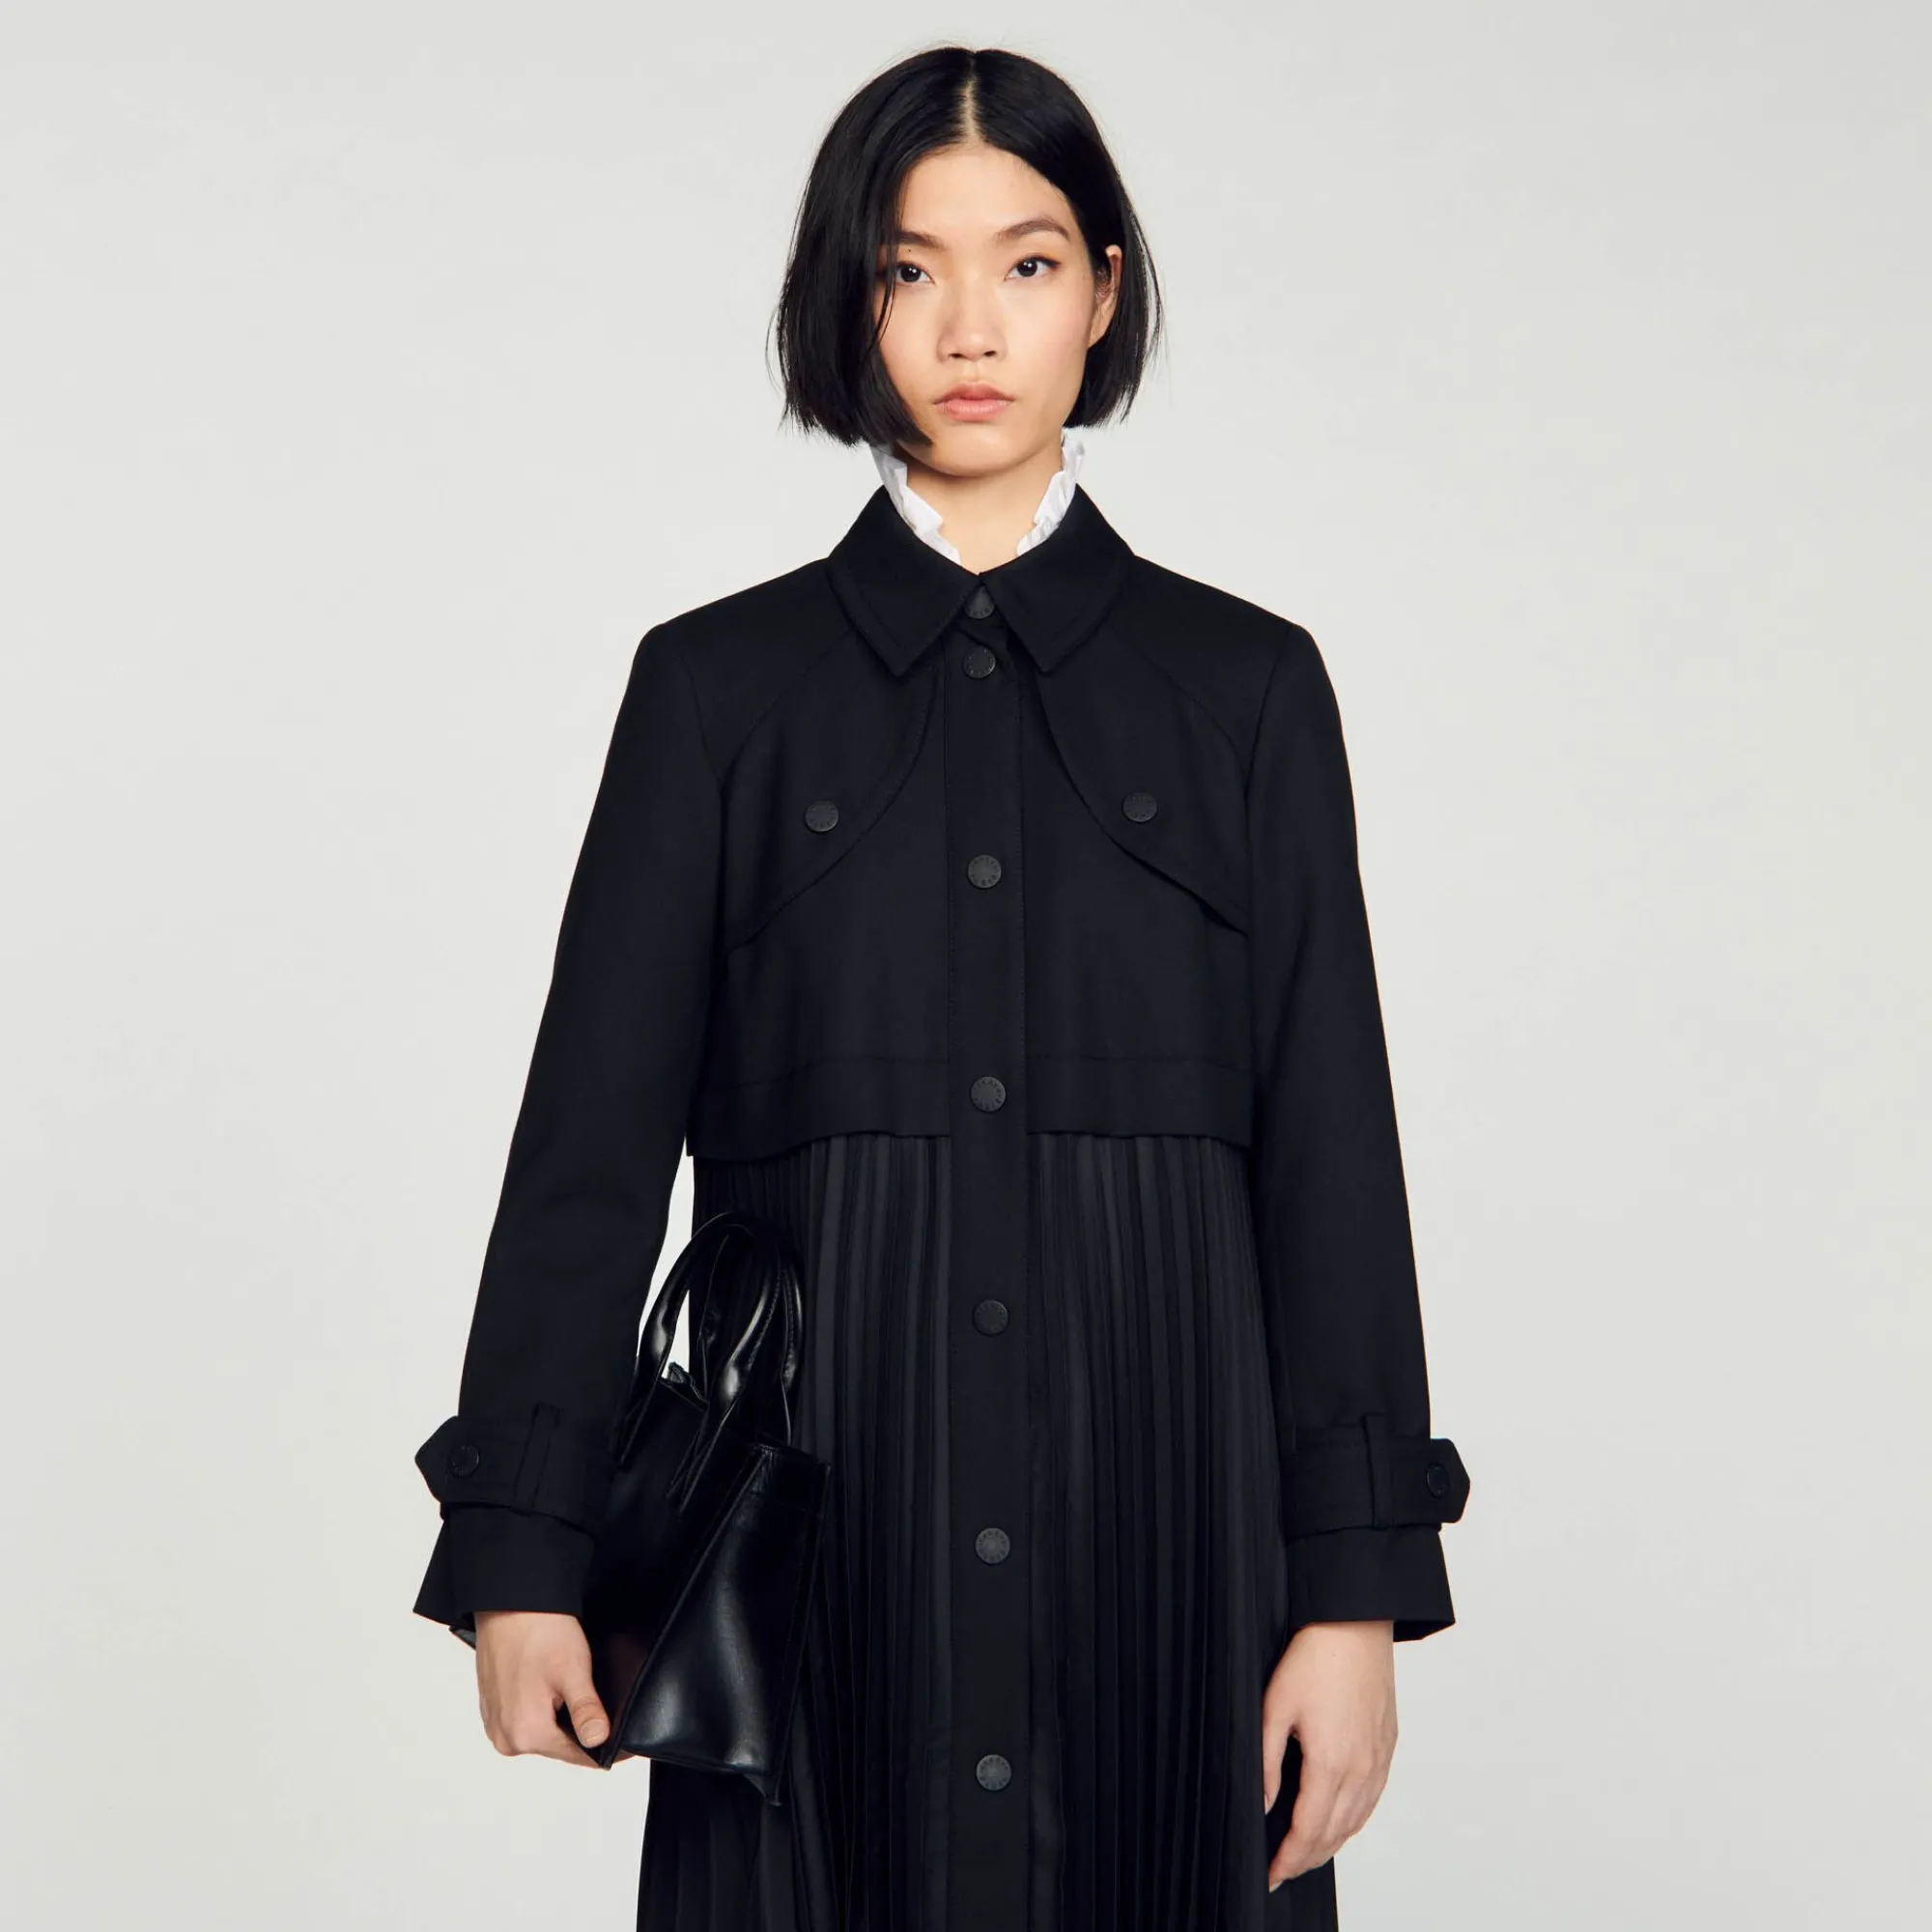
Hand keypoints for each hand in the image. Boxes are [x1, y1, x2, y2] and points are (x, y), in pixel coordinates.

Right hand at [472, 1609, 612, 1767]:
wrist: (510, 1602)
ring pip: (544, 1733)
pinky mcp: (493, 1710)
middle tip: (599, 1703)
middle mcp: (505, 1738)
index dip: (607, 1748)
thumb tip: (600, 1741)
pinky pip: (527, 1720)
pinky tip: (551, 1686)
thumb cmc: (539, 1630)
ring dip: (562, 1719)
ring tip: (573, 1689)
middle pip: (560, 1746)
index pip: (579, 1756)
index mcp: (525, 1733)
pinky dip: (543, 1710)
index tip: (626, 1744)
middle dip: (582, 1731)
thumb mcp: (573, 1671)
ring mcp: (496, 1725)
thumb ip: (586, 1711)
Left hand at [1262, 1620, 1396, 1887]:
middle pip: (1334, 1834)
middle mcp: (1362, 1769)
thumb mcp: (1275, 1707)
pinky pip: (1372, 1800)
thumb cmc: (1314, 1657)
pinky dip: (1353, 1821)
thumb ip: (1266, 1762)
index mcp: (1331, 1762)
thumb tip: (1263, 1805)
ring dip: (1330, 1845)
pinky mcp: (1388, 1747)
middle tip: (1282, 1870)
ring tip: (1305, 1854)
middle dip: (1306, 1858)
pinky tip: (1338, 1822)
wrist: (1356, 1623)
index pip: (1309, 1831)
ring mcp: (1379, 1760)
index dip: (1288, 1858)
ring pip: (1356, 1822)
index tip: (1271, 1873)